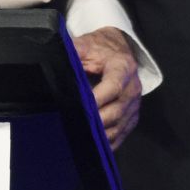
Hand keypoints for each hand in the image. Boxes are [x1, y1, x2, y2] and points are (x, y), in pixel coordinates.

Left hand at [74, 27, 141, 149]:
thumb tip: (55, 60)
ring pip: (118, 126)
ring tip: (80, 138)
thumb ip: (73, 52)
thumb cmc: (99, 49)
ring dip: (100, 135)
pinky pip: (120, 135)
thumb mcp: (86, 44)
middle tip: (75, 126)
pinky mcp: (132, 117)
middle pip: (116, 111)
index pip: (113, 86)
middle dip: (96, 121)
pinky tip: (91, 145)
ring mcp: (134, 105)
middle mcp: (132, 88)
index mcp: (122, 67)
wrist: (119, 51)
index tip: (82, 107)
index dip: (98, 99)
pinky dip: (106, 143)